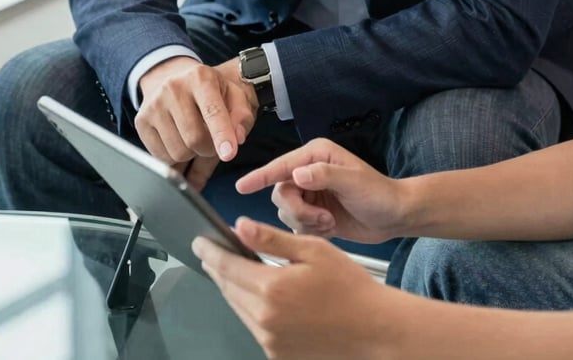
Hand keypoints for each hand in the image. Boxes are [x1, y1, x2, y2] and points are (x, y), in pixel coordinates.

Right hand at [135, 55, 256, 189]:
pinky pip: (161, 157)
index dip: (222, 134)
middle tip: (213, 142)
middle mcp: (173, 88)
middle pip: (195, 138)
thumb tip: (238, 138)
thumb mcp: (233, 94)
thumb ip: (242, 115)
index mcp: (201, 78)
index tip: (229, 153)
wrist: (172, 76)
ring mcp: (154, 105)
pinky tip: (179, 140)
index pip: (212, 111)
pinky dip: (174, 158)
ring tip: (195, 137)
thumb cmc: (209, 90)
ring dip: (192, 154)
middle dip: (209, 149)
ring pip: (178, 152)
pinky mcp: (141, 122)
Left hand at [192, 218, 395, 359]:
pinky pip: (252, 325)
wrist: (373, 329)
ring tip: (229, 268)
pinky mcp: (277, 354)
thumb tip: (239, 226)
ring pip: (237, 307)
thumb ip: (272, 239)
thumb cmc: (349, 286)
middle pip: (228, 288)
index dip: (210, 251)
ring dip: (231, 287)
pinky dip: (248, 306)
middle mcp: (265, 319)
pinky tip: (255, 293)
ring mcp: (269, 340)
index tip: (199, 242)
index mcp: (272, 288)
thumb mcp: (312, 250)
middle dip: (217, 268)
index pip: (227, 266)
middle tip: (210, 252)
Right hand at [236, 138, 403, 243]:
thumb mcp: (354, 181)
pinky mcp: (312, 211)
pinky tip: (330, 227)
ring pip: (286, 211)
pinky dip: (310, 230)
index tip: (242, 186)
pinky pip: (295, 224)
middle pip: (280, 192)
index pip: (281, 166)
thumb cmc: (379, 194)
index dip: (261, 177)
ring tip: (329, 222)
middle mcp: (308, 170)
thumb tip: (298, 173)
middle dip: (298, 210)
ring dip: (306, 222)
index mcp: (316, 155)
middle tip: (321, 219)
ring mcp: (309, 192)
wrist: (393, 216)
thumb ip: (325, 175)